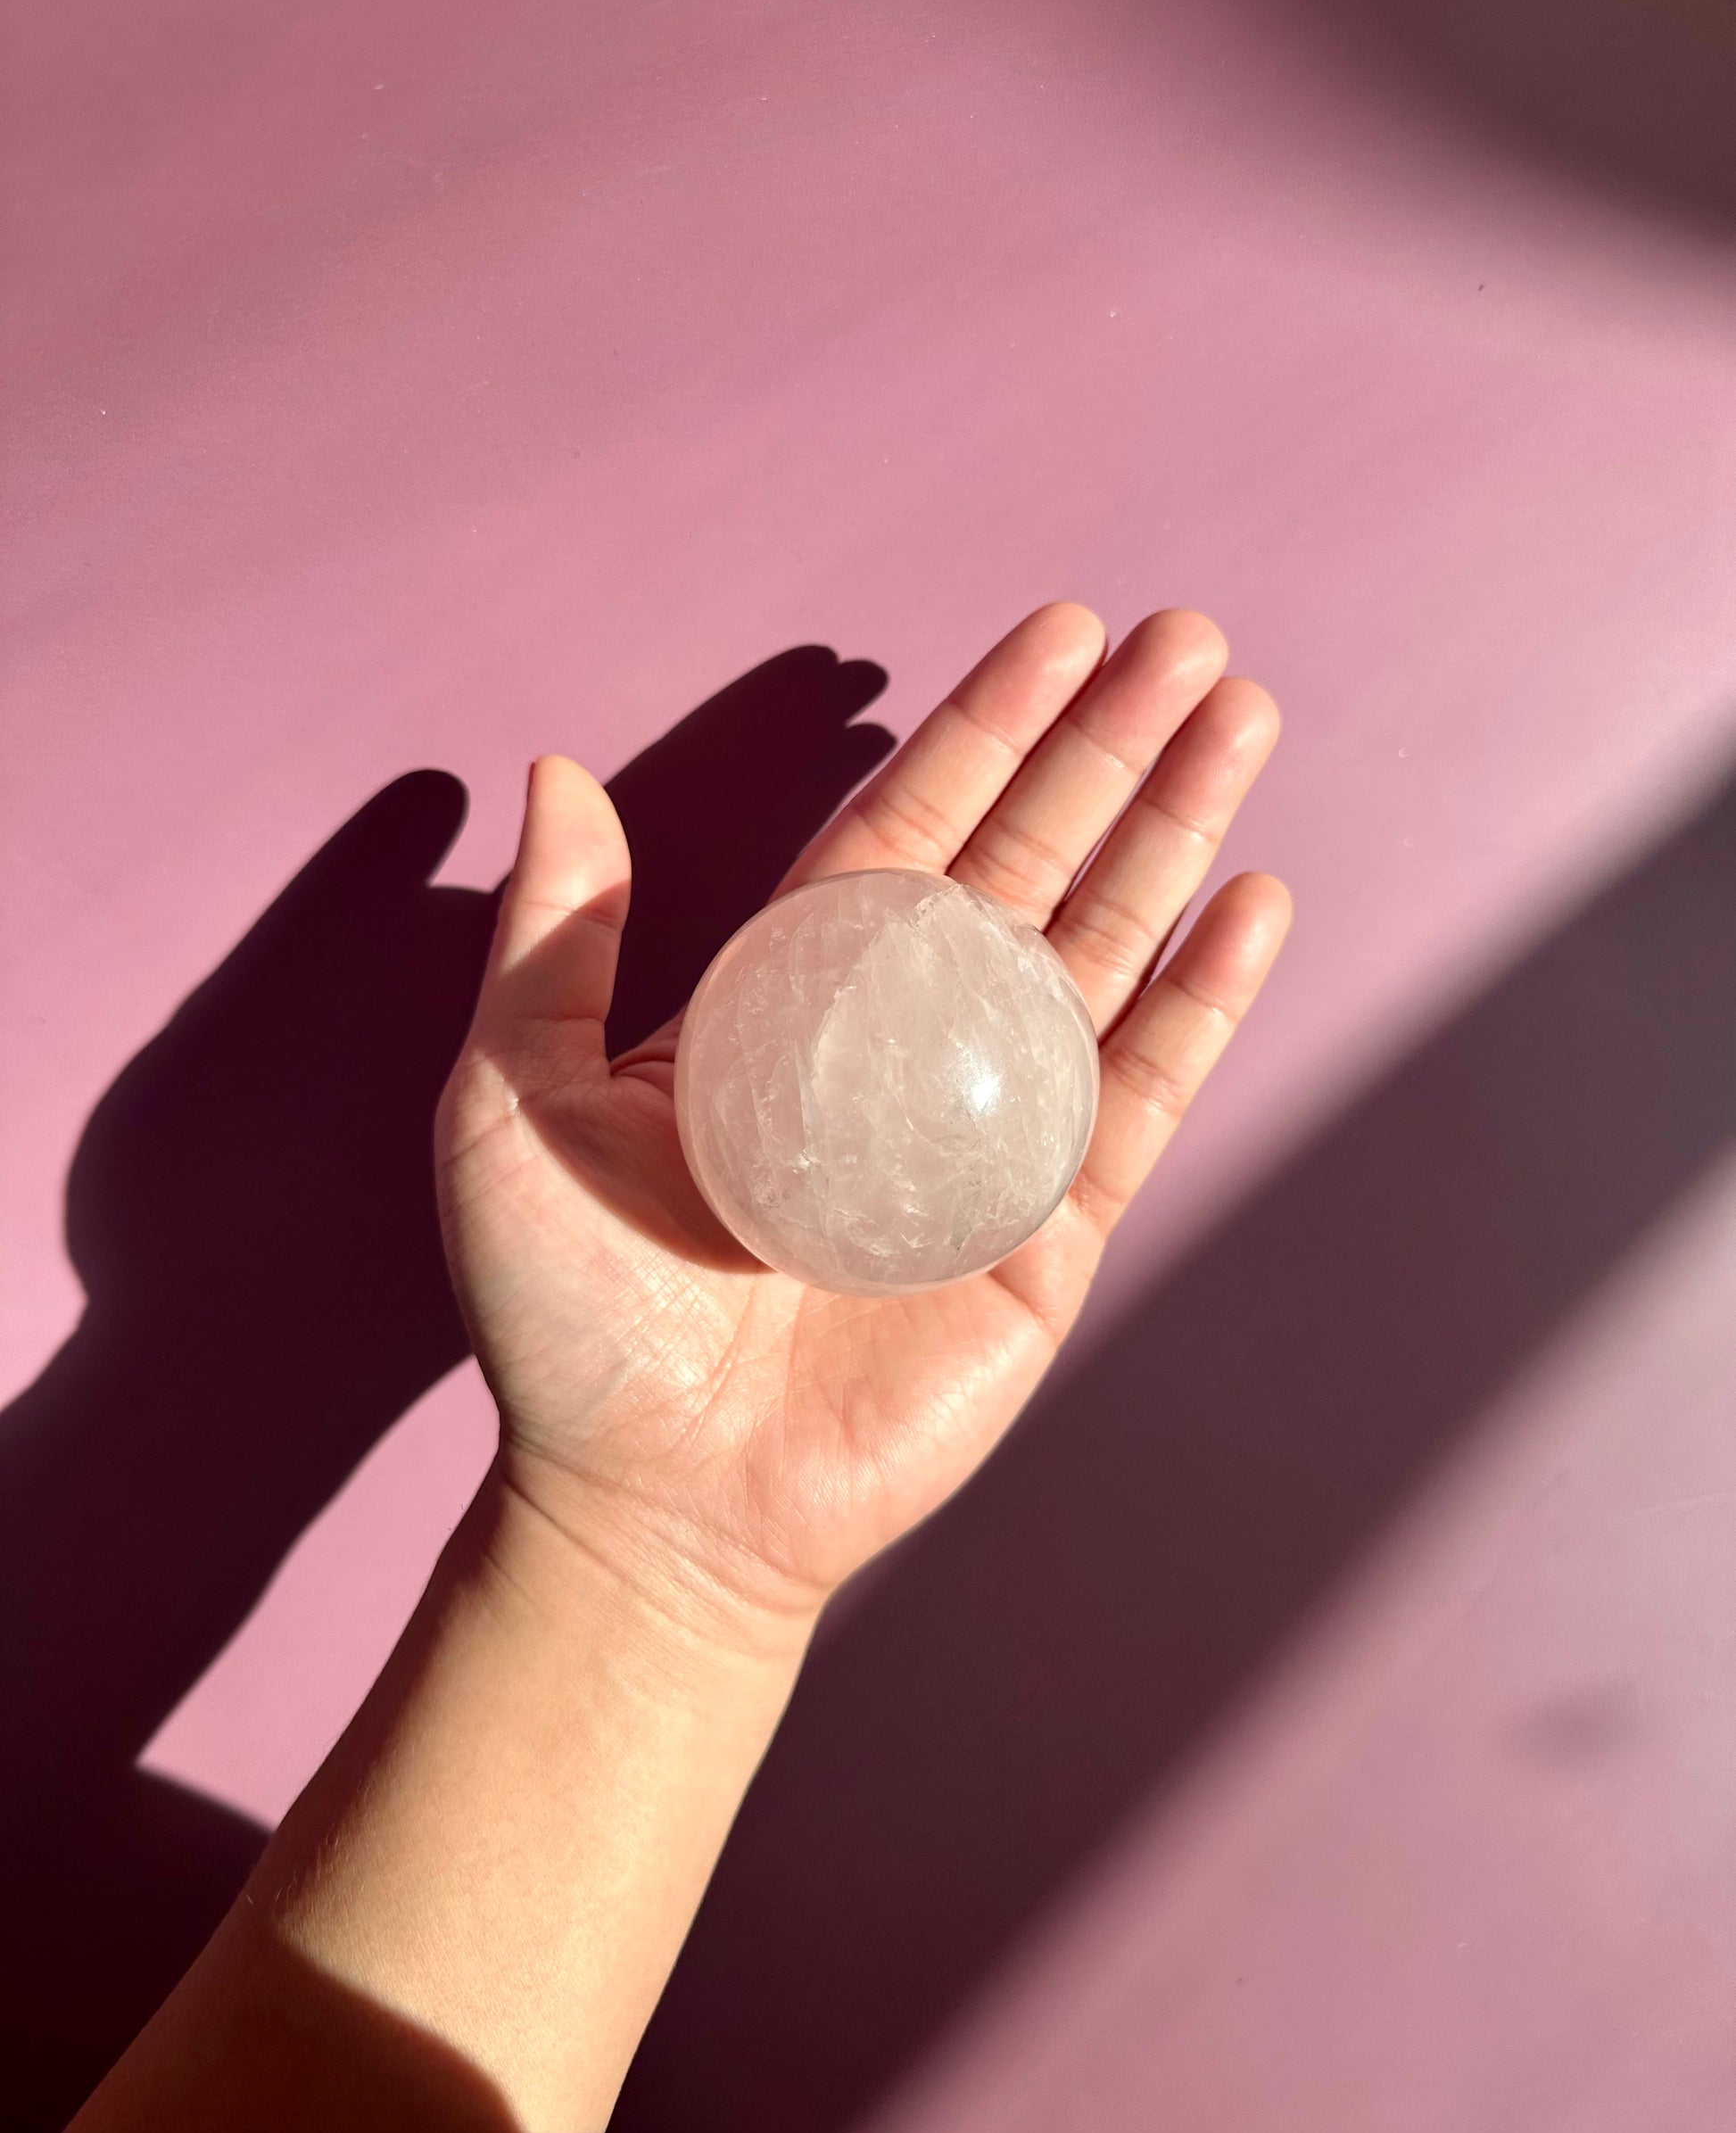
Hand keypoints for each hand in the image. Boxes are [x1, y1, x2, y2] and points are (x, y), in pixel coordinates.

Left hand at [436, 605, 1289, 1640]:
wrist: (657, 1500)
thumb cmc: (569, 1314)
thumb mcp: (516, 1100)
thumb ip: (557, 938)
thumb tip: (558, 768)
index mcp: (787, 999)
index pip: (909, 826)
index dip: (987, 727)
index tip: (1065, 631)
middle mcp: (897, 1045)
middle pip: (1027, 862)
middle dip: (1109, 749)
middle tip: (1191, 639)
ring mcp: (983, 1131)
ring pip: (1099, 951)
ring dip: (1172, 835)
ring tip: (1241, 722)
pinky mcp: (1048, 1226)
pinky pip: (1139, 1091)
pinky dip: (1198, 998)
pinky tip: (1250, 901)